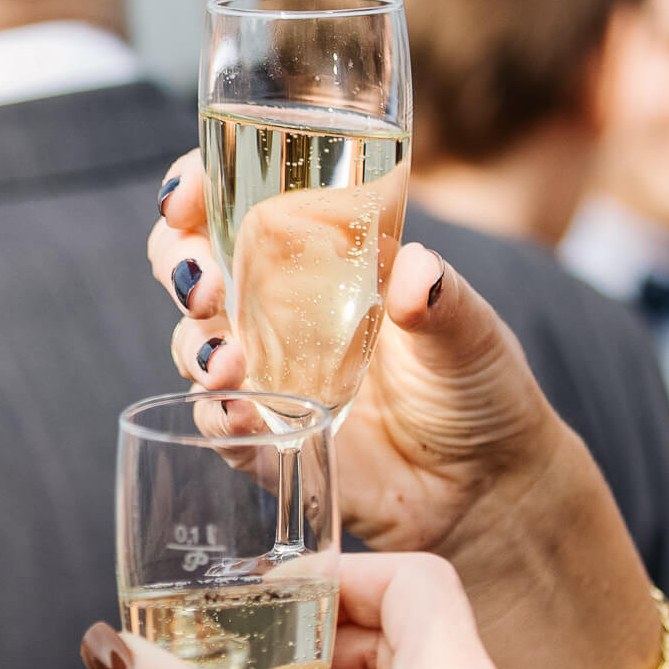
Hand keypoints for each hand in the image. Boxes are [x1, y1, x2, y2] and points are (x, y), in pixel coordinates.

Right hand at [150, 151, 563, 556]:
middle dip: (177, 262)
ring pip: (194, 345)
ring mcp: (270, 376)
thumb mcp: (471, 328)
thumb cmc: (479, 385)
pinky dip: (218, 416)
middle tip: (204, 282)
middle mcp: (281, 311)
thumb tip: (414, 272)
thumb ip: (442, 296)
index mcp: (322, 258)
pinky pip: (222, 426)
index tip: (190, 194)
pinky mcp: (272, 441)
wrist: (491, 481)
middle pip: (191, 265)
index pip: (236, 203)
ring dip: (193, 345)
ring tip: (226, 361)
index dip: (197, 186)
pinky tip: (236, 411)